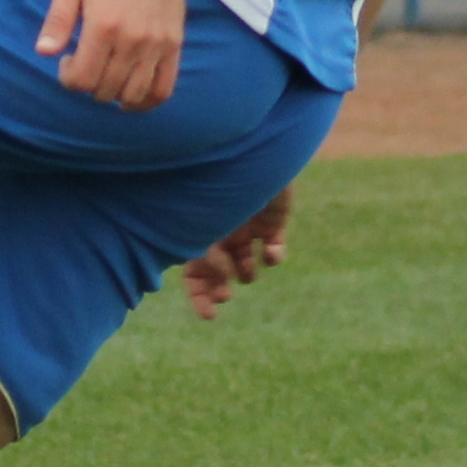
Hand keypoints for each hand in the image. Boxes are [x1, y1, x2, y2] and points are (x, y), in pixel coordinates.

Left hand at [36, 0, 190, 109]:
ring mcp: (156, 46)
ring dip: (114, 95)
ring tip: (107, 76)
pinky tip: (132, 92)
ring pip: (133, 95)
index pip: (81, 80)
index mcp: (103, 27)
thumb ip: (57, 19)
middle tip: (86, 63)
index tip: (68, 59)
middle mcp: (131, 42)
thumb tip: (43, 52)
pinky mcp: (174, 46)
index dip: (68, 78)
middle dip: (88, 85)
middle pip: (105, 90)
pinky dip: (146, 100)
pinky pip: (163, 89)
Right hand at [173, 189, 292, 318]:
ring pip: (246, 264)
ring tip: (246, 271)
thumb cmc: (215, 184)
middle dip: (219, 289)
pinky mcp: (272, 222)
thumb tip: (224, 277)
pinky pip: (274, 248)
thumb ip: (207, 254)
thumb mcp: (203, 223)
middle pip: (217, 273)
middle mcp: (220, 233)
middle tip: (224, 296)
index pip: (192, 271)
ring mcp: (246, 228)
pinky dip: (274, 256)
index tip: (210, 316)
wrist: (249, 151)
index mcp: (198, 232)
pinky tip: (270, 254)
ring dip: (246, 273)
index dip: (199, 296)